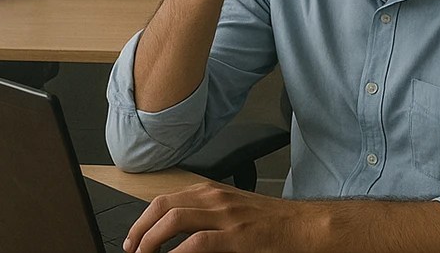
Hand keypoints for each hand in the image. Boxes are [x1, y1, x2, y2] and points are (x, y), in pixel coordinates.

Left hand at [125, 181, 317, 252]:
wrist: (306, 226)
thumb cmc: (274, 222)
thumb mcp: (235, 210)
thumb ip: (208, 216)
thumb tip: (179, 235)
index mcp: (214, 192)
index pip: (166, 199)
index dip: (143, 219)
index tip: (135, 238)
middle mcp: (216, 199)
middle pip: (163, 205)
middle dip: (140, 229)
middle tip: (132, 249)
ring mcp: (226, 216)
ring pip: (174, 219)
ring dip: (151, 240)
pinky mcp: (237, 236)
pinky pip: (196, 242)